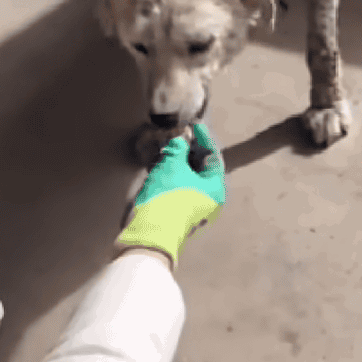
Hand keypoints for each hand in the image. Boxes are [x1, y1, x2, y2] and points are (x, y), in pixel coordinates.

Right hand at [115, 123, 225, 267]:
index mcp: (215, 190)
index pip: (214, 157)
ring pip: (187, 179)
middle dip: (188, 150)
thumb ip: (177, 148)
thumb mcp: (172, 166)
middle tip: (178, 136)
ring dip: (177, 162)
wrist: (147, 235)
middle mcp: (207, 201)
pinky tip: (158, 165)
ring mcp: (192, 209)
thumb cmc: (166, 201)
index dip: (203, 139)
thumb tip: (180, 139)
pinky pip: (176, 189)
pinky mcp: (176, 214)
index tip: (193, 126)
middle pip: (201, 169)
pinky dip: (169, 176)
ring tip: (166, 147)